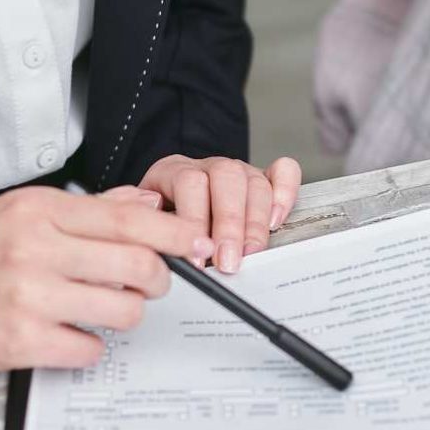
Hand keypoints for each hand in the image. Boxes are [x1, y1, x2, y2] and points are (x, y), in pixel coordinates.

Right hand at [0, 185, 189, 375]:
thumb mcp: (14, 214)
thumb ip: (83, 210)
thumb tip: (144, 203)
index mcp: (37, 211)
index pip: (128, 218)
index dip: (174, 232)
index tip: (195, 242)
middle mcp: (35, 248)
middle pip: (138, 264)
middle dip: (158, 280)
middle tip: (149, 285)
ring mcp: (29, 296)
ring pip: (124, 309)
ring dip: (124, 315)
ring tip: (100, 311)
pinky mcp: (21, 341)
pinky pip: (90, 348)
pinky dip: (88, 347)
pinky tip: (66, 336)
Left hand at [137, 155, 301, 274]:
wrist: (168, 210)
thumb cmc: (158, 224)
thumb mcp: (144, 226)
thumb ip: (151, 232)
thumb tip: (163, 250)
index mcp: (173, 171)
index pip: (189, 184)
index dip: (194, 222)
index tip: (196, 259)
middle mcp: (208, 167)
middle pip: (226, 179)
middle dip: (229, 225)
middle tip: (227, 262)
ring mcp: (239, 171)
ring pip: (255, 182)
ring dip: (255, 223)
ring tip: (250, 254)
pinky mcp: (264, 178)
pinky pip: (284, 172)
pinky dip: (285, 194)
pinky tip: (277, 221)